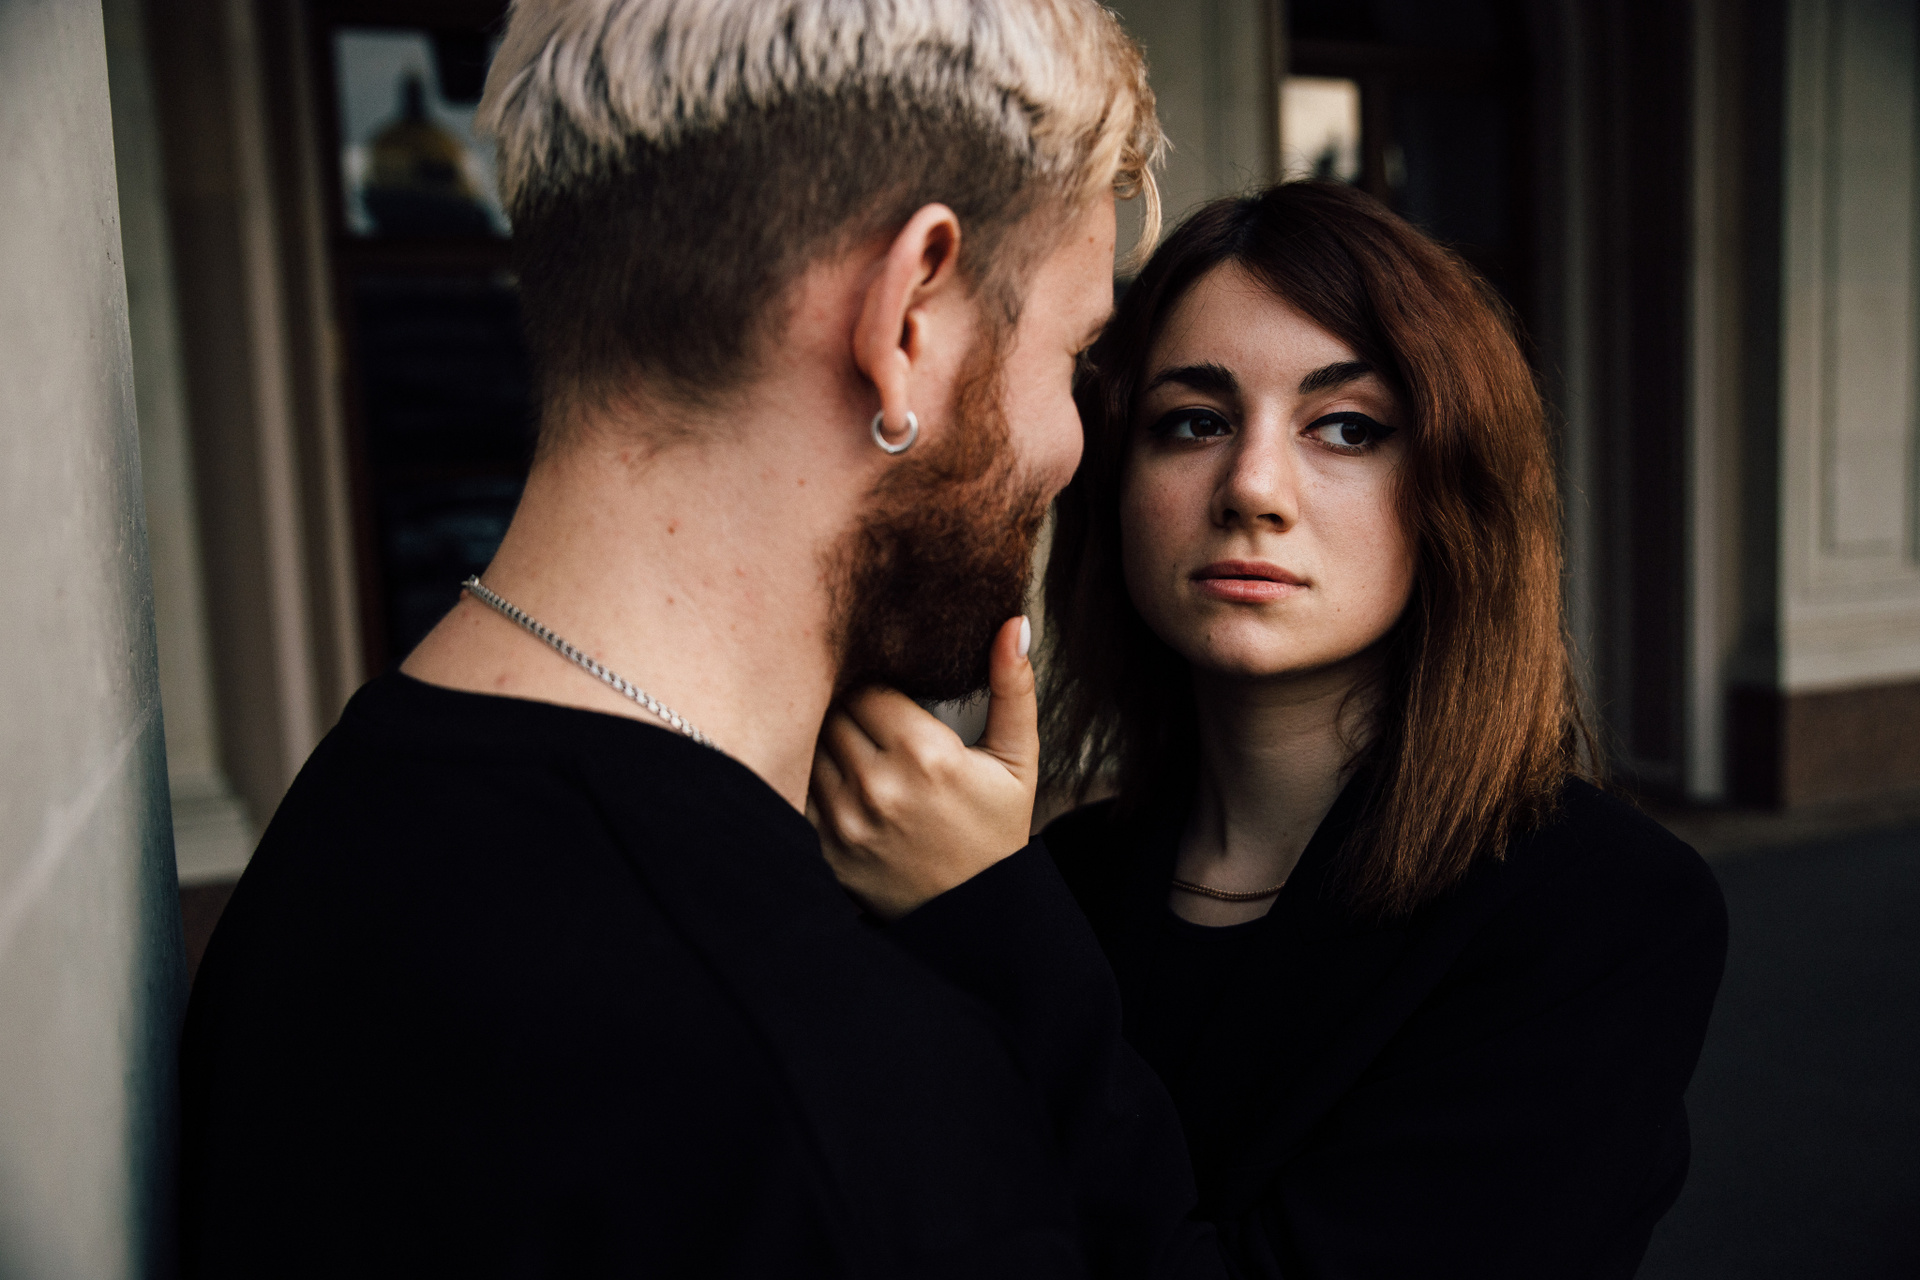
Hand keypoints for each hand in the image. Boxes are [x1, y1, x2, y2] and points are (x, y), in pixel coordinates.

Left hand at [810, 616, 1037, 919]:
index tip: (890, 703)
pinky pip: (800, 791)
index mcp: (926, 755)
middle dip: (850, 715)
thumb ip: (1013, 689)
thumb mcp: (1016, 760)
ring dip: (828, 745)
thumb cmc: (996, 830)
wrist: (975, 914)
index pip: (867, 688)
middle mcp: (879, 786)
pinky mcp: (825, 849)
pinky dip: (814, 782)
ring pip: (812, 748)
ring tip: (858, 755)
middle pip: (834, 714)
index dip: (877, 692)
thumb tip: (1013, 624)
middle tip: (873, 727)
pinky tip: (842, 787)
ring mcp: (846, 821)